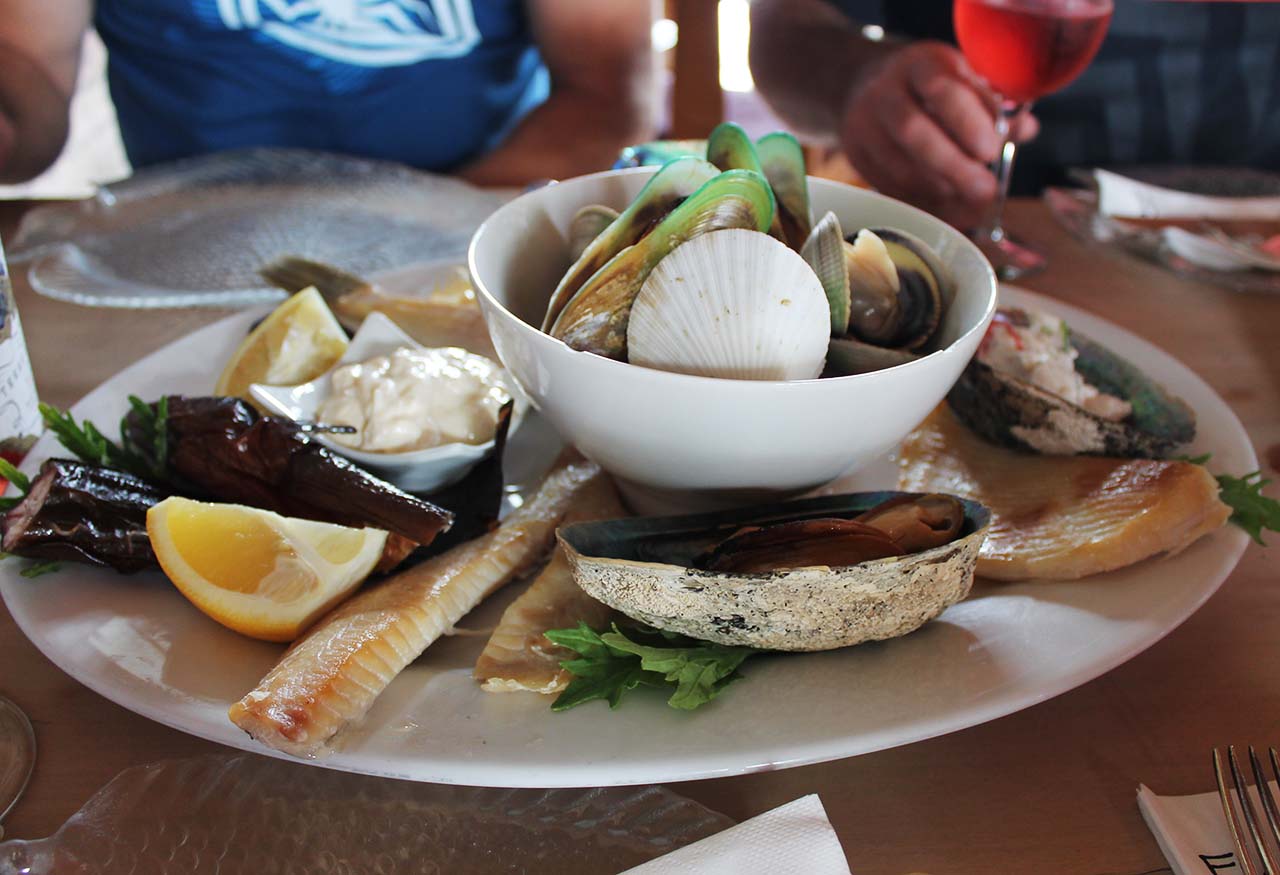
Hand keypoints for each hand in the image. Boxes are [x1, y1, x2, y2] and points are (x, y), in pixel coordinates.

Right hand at [838, 41, 1036, 229]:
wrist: (864, 85)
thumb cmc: (926, 84)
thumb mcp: (961, 78)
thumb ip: (991, 105)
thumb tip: (1026, 130)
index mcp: (920, 64)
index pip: (941, 90)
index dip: (967, 123)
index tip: (990, 150)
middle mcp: (884, 91)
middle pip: (914, 132)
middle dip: (954, 166)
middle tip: (985, 189)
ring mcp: (864, 125)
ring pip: (899, 165)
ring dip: (940, 189)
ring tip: (970, 202)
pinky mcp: (855, 155)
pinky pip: (888, 185)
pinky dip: (921, 201)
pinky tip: (946, 207)